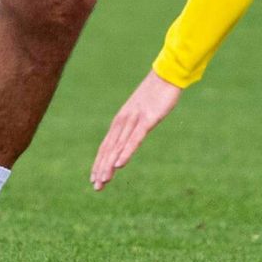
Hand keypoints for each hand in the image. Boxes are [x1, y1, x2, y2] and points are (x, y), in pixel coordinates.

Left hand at [91, 71, 181, 190]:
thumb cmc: (155, 94)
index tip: (95, 178)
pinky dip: (125, 152)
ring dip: (109, 165)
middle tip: (96, 187)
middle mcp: (123, 121)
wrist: (166, 75)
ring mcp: (134, 120)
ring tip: (103, 181)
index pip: (106, 145)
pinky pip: (134, 139)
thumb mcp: (142, 111)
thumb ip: (135, 123)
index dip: (100, 162)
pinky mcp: (146, 119)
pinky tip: (119, 164)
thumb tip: (131, 135)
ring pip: (118, 146)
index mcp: (121, 120)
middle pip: (108, 148)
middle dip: (101, 168)